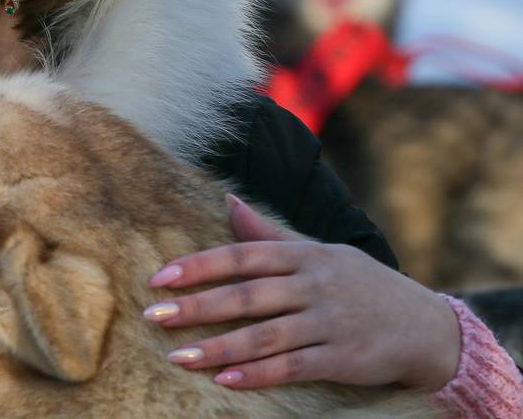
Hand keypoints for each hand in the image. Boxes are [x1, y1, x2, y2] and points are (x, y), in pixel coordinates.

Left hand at [142, 194, 460, 390]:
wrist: (429, 327)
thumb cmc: (361, 285)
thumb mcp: (321, 252)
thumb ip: (270, 235)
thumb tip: (228, 201)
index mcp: (305, 255)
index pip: (243, 254)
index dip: (200, 265)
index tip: (159, 278)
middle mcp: (315, 284)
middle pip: (248, 294)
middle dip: (197, 306)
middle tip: (154, 317)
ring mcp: (330, 321)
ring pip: (266, 335)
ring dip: (219, 347)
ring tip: (178, 357)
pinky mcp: (344, 358)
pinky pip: (294, 367)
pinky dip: (259, 374)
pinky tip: (226, 381)